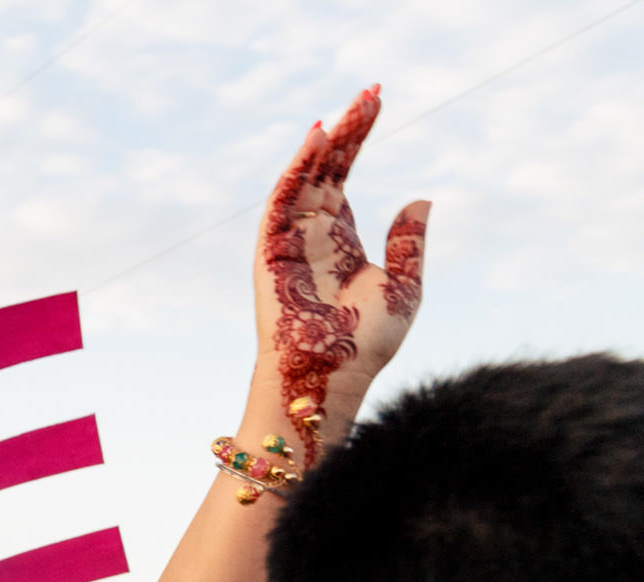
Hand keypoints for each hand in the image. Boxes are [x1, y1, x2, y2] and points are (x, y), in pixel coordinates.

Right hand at [254, 86, 429, 462]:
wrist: (331, 376)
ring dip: (323, 144)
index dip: (358, 141)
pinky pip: (281, 202)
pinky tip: (317, 141)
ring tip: (346, 110)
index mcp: (341, 243)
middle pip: (326, 171)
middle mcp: (313, 237)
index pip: (345, 179)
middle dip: (346, 132)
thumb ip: (408, 242)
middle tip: (368, 93)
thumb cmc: (367, 343)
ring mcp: (290, 243)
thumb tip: (420, 197)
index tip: (375, 103)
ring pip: (303, 180)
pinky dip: (295, 170)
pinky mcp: (271, 254)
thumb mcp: (404, 285)